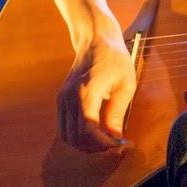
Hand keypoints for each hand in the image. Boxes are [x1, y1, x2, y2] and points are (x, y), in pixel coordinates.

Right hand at [58, 33, 134, 150]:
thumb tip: (115, 138)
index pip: (88, 130)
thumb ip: (117, 113)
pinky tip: (95, 132)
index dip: (103, 143)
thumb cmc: (115, 59)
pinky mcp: (61, 99)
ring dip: (85, 144)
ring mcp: (62, 99)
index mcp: (86, 92)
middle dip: (95, 146)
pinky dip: (78, 135)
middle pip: (75, 137)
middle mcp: (69, 98)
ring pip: (67, 135)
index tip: (119, 143)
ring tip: (104, 140)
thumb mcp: (125, 84)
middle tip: (113, 144)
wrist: (95, 40)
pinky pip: (65, 127)